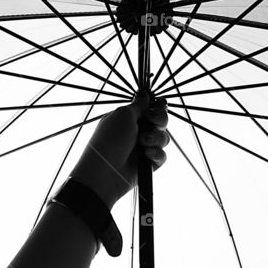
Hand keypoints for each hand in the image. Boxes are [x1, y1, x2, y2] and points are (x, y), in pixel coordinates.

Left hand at [69, 94, 168, 209]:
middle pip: (160, 121)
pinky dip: (156, 154)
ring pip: (163, 138)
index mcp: (128, 118)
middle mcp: (136, 132)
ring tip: (143, 143)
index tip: (159, 104)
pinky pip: (162, 155)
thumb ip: (139, 105)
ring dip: (156, 138)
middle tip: (152, 121)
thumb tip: (146, 95)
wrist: (104, 172)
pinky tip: (146, 155)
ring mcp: (143, 148)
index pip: (150, 109)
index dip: (157, 107)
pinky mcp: (148, 164)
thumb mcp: (123, 115)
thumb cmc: (110, 140)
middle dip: (160, 119)